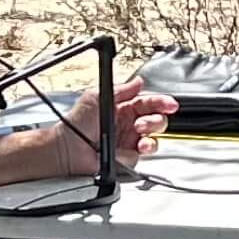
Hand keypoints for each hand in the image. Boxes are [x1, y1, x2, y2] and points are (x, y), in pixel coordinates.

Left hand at [57, 75, 178, 174]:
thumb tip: (138, 82)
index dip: (161, 102)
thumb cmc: (76, 124)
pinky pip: (145, 152)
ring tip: (140, 131)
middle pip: (156, 118)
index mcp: (122, 108)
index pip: (148, 102)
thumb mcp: (97, 96)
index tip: (169, 104)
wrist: (69, 149)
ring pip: (154, 136)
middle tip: (144, 120)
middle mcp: (128, 124)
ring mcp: (130, 141)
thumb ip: (121, 90)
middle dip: (156, 117)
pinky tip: (137, 145)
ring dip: (151, 131)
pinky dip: (143, 147)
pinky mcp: (129, 156)